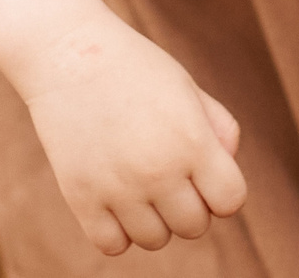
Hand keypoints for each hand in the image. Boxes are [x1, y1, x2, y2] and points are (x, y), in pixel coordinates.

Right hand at [22, 17, 247, 256]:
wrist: (68, 54)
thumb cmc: (136, 69)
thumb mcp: (188, 88)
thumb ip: (220, 130)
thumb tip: (226, 176)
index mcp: (192, 140)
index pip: (230, 201)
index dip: (223, 190)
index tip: (206, 173)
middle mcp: (158, 171)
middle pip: (194, 226)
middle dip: (190, 204)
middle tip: (171, 173)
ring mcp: (117, 188)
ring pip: (155, 240)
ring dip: (155, 219)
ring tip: (142, 184)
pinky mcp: (80, 198)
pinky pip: (112, 244)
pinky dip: (118, 231)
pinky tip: (116, 200)